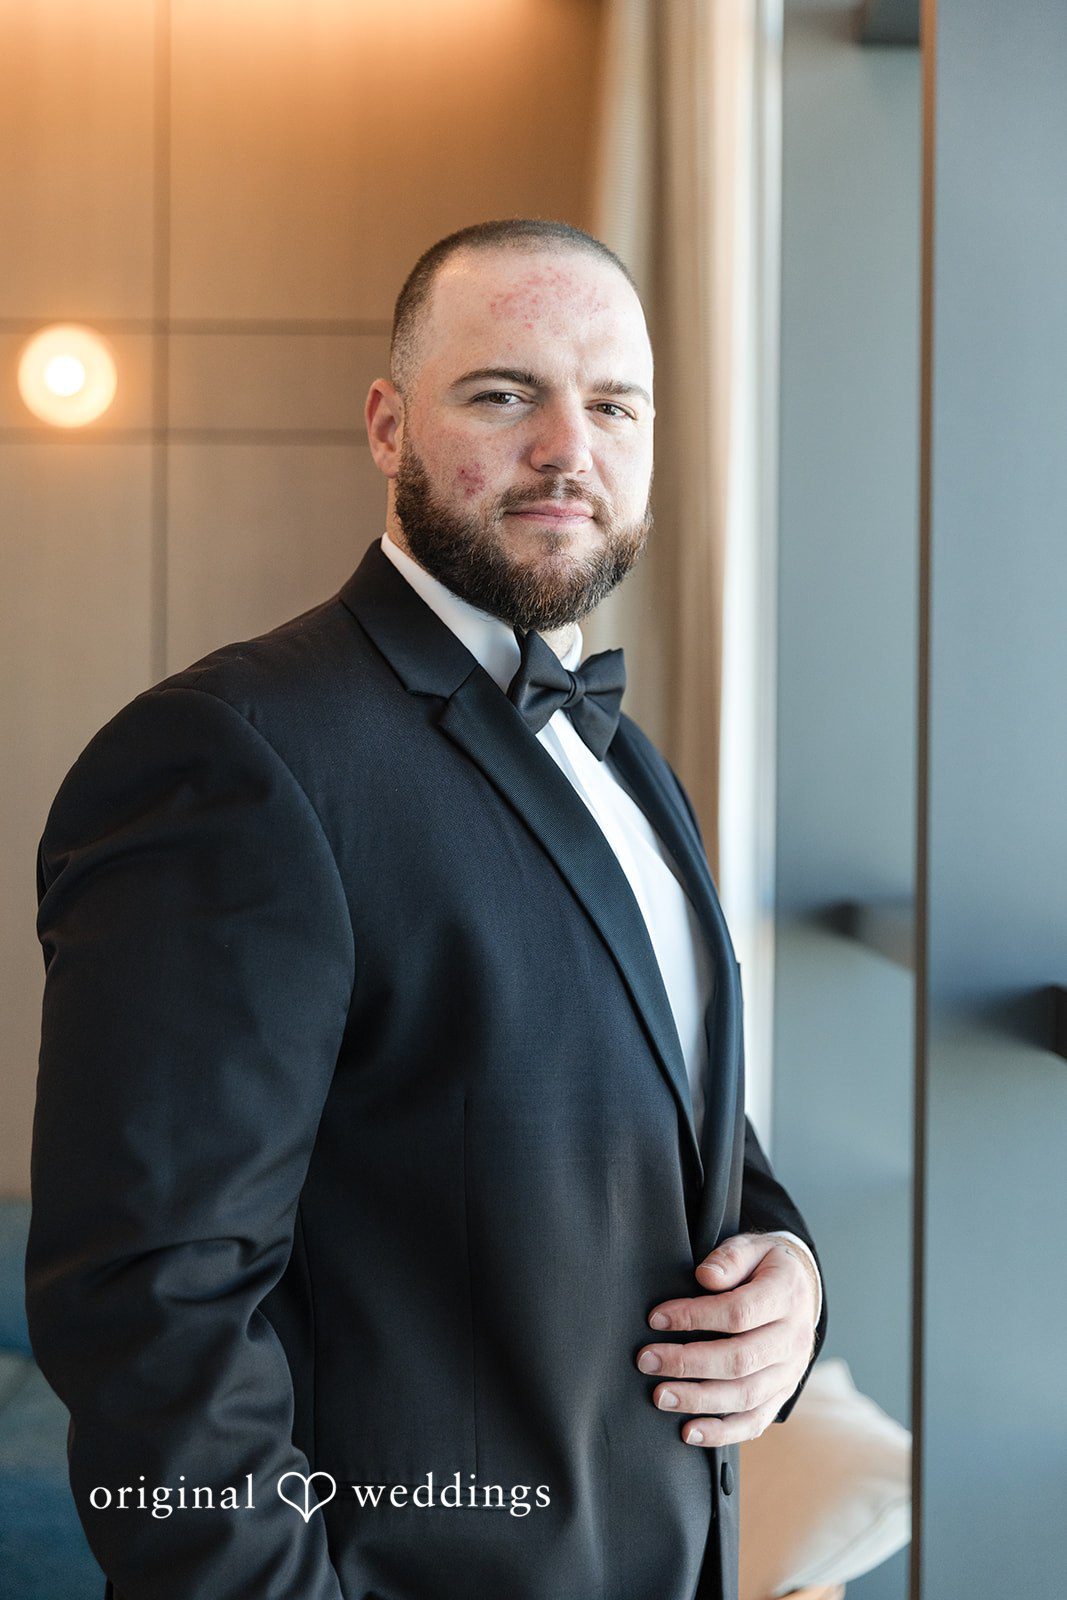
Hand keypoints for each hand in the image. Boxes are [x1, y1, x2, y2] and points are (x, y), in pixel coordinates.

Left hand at [635, 1232, 819, 1447]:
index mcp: (786, 1296)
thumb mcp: (752, 1248)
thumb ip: (729, 1258)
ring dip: (699, 1400)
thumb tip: (705, 1276)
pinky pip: (754, 1421)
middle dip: (688, 1363)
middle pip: (740, 1360)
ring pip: (745, 1395)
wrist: (801, 1291)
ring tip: (660, 1396)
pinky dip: (722, 1432)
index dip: (695, 1317)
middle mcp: (793, 1339)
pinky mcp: (782, 1395)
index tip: (656, 1318)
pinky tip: (689, 1432)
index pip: (739, 1312)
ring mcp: (790, 1372)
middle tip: (646, 1360)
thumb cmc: (764, 1267)